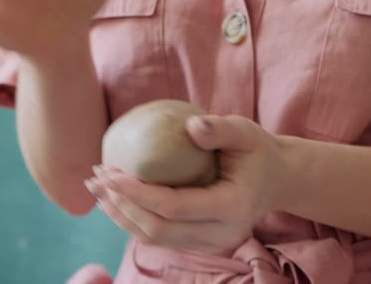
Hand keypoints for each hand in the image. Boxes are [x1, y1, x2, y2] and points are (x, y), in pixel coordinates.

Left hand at [86, 115, 292, 253]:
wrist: (276, 180)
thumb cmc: (257, 151)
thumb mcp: (246, 131)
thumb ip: (221, 129)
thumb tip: (189, 127)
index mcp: (232, 206)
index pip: (173, 207)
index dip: (136, 192)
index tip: (108, 172)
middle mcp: (222, 234)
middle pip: (157, 230)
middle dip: (120, 206)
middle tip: (95, 179)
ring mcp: (212, 243)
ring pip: (154, 239)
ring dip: (121, 216)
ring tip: (97, 191)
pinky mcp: (202, 244)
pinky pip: (160, 238)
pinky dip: (134, 221)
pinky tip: (116, 201)